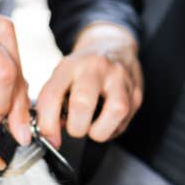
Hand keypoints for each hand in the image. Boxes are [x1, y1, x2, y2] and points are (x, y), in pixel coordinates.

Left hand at [35, 23, 142, 147]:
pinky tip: (106, 122)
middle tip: (76, 128)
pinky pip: (126, 118)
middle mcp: (95, 68)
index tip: (51, 138)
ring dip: (100, 130)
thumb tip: (50, 133)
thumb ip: (53, 101)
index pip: (53, 96)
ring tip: (94, 128)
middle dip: (76, 127)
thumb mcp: (62, 75)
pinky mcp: (136, 91)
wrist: (112, 45)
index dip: (48, 124)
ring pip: (115, 111)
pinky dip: (114, 128)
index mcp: (70, 65)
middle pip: (83, 104)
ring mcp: (119, 78)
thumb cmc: (83, 68)